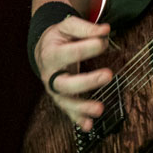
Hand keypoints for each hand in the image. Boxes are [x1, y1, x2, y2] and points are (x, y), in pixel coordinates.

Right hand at [34, 16, 112, 130]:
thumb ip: (86, 27)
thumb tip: (105, 30)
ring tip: (100, 109)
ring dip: (82, 107)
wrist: (43, 49)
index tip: (103, 42)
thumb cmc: (59, 37)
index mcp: (51, 53)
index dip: (88, 47)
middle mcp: (50, 74)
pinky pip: (68, 111)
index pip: (69, 52)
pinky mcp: (61, 98)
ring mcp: (55, 89)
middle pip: (65, 82)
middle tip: (108, 75)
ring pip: (65, 101)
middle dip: (87, 81)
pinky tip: (89, 125)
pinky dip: (78, 120)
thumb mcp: (68, 26)